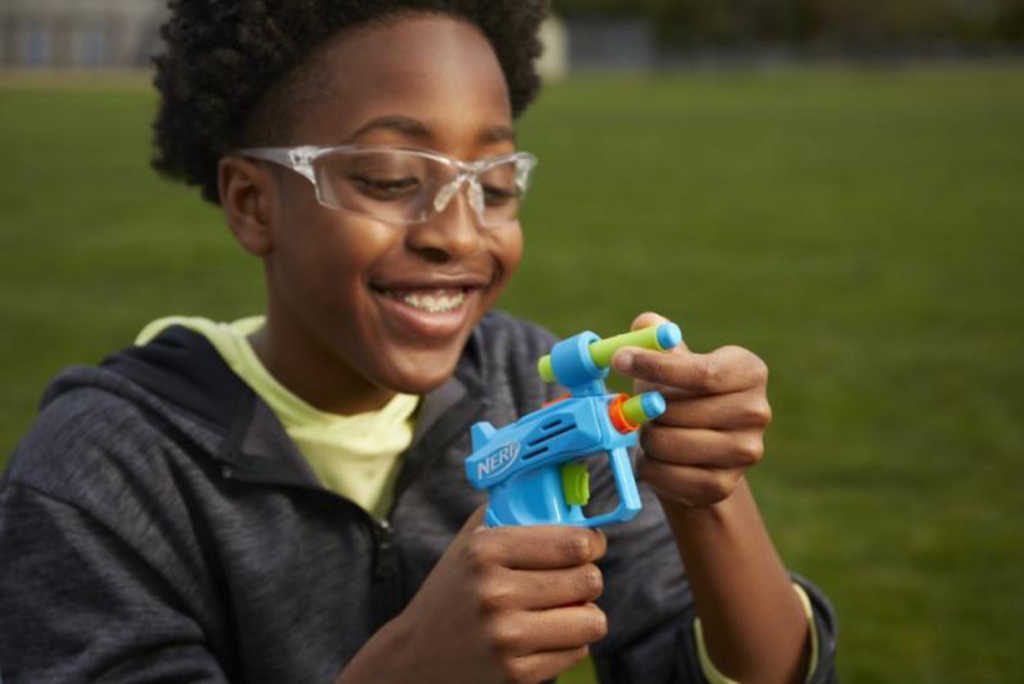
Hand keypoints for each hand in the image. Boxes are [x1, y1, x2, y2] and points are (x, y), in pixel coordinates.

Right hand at [339, 507, 607, 683]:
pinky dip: (568, 643)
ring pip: (592, 620)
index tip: (588, 546)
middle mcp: (495, 593)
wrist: (415, 655)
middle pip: (589, 580)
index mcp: (486, 550)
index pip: (574, 542)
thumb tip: (561, 484)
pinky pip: (578, 651)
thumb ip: (511, 510)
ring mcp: (506, 637)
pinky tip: (542, 636)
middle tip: (572, 579)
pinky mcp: (517, 674)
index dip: (591, 543)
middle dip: (586, 578)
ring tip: (562, 609)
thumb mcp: (469, 541)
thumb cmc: (452, 590)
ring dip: (583, 614)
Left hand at [612, 312, 771, 507]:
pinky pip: (668, 475)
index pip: (701, 372)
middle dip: (648, 409)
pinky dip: (650, 466)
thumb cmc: (681, 394)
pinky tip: (655, 457)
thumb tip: (646, 324)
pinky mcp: (725, 485)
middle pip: (679, 411)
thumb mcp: (672, 360)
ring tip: (651, 431)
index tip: (619, 359)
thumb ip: (656, 337)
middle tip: (641, 408)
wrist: (699, 451)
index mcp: (749, 371)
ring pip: (669, 443)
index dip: (656, 366)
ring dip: (647, 438)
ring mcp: (745, 452)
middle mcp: (757, 412)